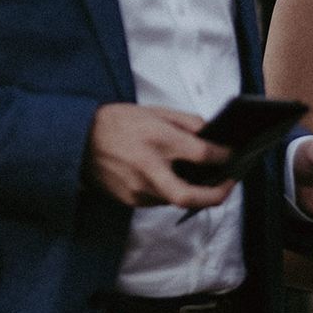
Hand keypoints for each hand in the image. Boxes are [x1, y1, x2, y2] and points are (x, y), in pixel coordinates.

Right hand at [86, 103, 235, 209]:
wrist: (79, 140)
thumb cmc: (120, 122)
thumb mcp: (157, 112)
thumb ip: (188, 123)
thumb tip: (212, 136)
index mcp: (158, 140)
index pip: (201, 154)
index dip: (223, 156)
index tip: (233, 155)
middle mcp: (148, 169)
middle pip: (189, 196)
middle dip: (216, 195)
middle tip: (229, 185)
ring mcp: (137, 189)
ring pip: (175, 199)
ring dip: (194, 192)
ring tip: (208, 179)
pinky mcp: (129, 201)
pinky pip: (159, 200)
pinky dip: (173, 191)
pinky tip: (179, 179)